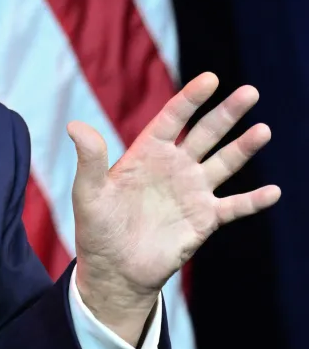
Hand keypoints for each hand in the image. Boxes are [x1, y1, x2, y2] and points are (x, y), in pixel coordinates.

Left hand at [69, 72, 279, 344]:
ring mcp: (192, 192)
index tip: (211, 79)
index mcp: (146, 154)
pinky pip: (234, 207)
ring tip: (263, 130)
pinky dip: (254, 201)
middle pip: (205, 134)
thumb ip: (89, 160)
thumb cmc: (97, 229)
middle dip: (227, 113)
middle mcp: (174, 167)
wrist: (114, 269)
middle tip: (250, 92)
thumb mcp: (88, 193)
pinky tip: (274, 191)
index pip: (172, 119)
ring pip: (224, 163)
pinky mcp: (204, 220)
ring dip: (244, 148)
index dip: (190, 98)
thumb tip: (74, 126)